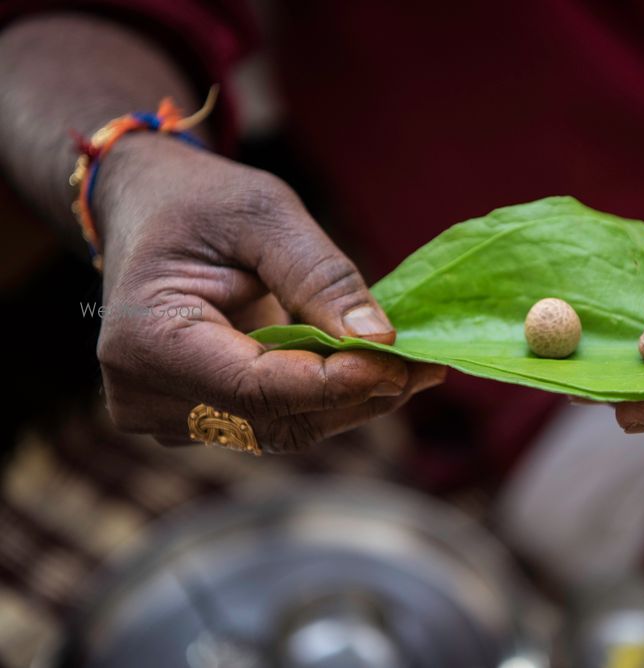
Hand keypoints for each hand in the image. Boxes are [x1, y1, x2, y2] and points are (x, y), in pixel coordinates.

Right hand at [94, 133, 444, 451]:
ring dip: (352, 403)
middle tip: (426, 367)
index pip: (253, 389)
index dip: (332, 384)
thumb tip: (378, 341)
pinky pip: (278, 419)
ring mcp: (171, 415)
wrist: (151, 212)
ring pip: (284, 428)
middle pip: (274, 420)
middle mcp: (146, 395)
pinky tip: (375, 371)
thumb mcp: (263, 213)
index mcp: (146, 341)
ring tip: (415, 368)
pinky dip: (330, 398)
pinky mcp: (201, 417)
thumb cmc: (200, 201)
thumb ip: (319, 277)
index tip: (398, 363)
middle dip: (356, 396)